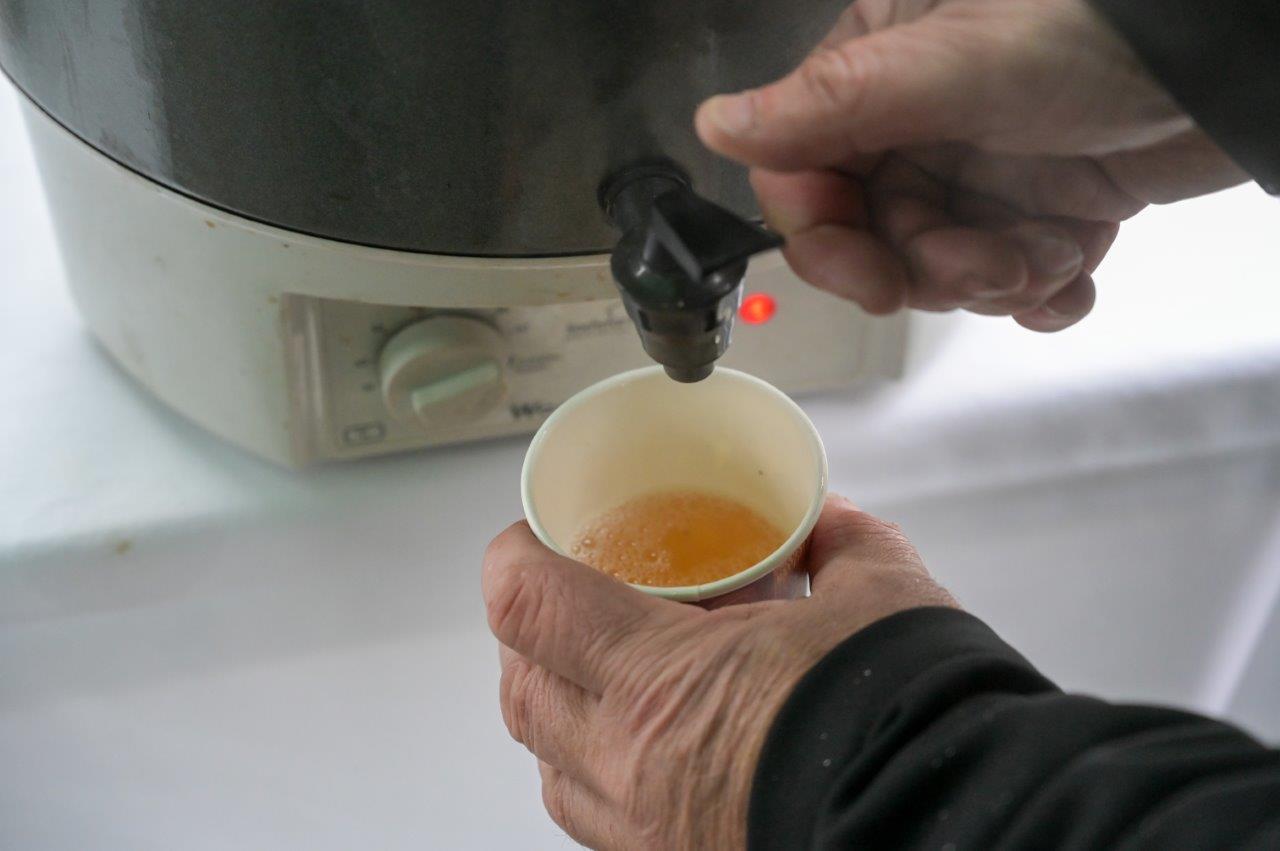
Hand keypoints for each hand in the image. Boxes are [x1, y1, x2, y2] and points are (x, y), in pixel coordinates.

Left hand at [482, 496, 956, 848]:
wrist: (956, 824)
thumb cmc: (908, 721)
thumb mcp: (880, 596)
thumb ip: (843, 547)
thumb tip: (831, 527)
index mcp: (657, 682)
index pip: (529, 603)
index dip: (514, 556)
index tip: (531, 535)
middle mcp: (630, 764)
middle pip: (520, 686)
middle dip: (530, 632)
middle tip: (570, 597)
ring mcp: (646, 830)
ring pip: (548, 764)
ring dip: (557, 707)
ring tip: (604, 671)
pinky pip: (599, 820)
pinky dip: (600, 773)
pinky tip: (650, 746)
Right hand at [695, 0, 1247, 330]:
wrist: (1236, 65)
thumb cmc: (1105, 33)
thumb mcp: (959, 67)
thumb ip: (832, 104)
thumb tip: (716, 127)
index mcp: (880, 65)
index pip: (803, 172)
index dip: (829, 237)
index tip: (876, 279)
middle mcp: (921, 116)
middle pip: (872, 233)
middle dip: (930, 267)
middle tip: (984, 266)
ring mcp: (980, 161)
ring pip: (941, 263)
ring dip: (994, 277)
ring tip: (1049, 252)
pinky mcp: (1039, 198)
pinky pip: (1007, 272)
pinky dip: (1041, 288)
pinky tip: (1074, 270)